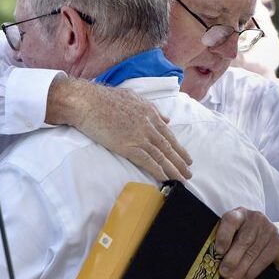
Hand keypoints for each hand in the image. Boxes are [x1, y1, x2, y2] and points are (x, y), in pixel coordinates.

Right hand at [46, 78, 192, 181]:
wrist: (88, 102)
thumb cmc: (105, 98)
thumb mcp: (133, 98)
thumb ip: (151, 109)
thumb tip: (166, 119)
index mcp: (150, 113)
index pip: (168, 135)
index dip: (178, 148)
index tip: (186, 158)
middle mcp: (149, 125)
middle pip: (168, 147)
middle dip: (180, 162)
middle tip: (189, 173)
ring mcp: (139, 136)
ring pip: (161, 156)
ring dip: (173, 169)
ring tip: (182, 180)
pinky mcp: (128, 146)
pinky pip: (148, 161)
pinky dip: (158, 171)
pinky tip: (165, 179)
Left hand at [214, 207, 278, 278]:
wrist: (268, 237)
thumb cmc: (242, 236)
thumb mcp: (233, 233)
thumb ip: (224, 241)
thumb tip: (211, 260)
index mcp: (239, 213)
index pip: (231, 220)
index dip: (224, 235)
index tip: (218, 251)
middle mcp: (256, 218)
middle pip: (243, 240)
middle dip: (232, 259)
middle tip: (223, 273)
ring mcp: (269, 229)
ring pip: (253, 252)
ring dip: (240, 270)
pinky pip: (263, 260)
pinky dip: (251, 272)